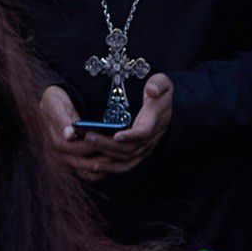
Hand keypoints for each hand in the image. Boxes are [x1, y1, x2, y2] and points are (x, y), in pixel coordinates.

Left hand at [52, 72, 170, 177]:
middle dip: (108, 144)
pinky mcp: (137, 154)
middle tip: (88, 136)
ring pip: (125, 158)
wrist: (164, 107)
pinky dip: (111, 168)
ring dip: (106, 156)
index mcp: (155, 121)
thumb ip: (158, 84)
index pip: (145, 132)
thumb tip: (152, 90)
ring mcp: (144, 149)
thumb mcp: (162, 83)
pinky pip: (125, 165)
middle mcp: (150, 139)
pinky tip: (95, 166)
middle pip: (129, 148)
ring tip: (87, 149)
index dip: (132, 135)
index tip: (116, 135)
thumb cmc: (159, 92)